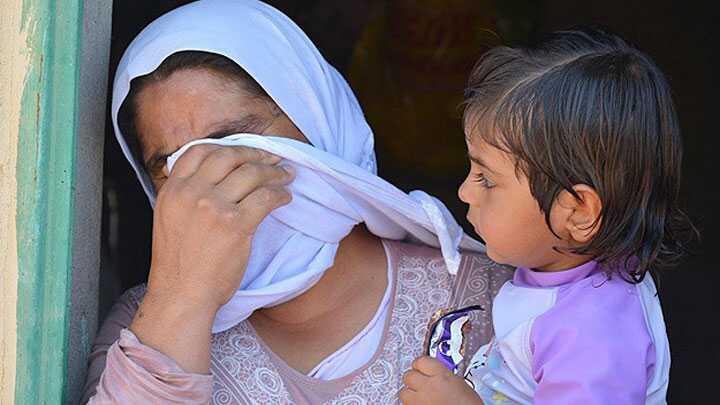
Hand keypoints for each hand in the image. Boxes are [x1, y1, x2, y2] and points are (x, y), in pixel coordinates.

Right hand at [130, 144, 293, 372]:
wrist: (181, 296)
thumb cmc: (179, 265)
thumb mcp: (170, 219)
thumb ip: (187, 195)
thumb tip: (217, 178)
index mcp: (172, 190)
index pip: (198, 151)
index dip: (226, 146)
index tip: (245, 151)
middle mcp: (191, 193)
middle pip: (229, 156)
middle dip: (255, 154)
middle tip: (273, 158)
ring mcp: (213, 207)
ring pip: (251, 173)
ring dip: (273, 172)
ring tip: (285, 176)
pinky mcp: (235, 224)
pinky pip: (265, 197)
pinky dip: (280, 194)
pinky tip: (285, 197)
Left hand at [400, 356, 482, 404]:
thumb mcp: (462, 386)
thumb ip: (447, 377)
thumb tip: (438, 375)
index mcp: (442, 376)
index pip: (422, 361)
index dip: (421, 365)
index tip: (422, 367)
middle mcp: (428, 386)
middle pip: (409, 375)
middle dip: (414, 379)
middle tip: (420, 383)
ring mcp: (419, 401)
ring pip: (403, 392)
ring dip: (410, 394)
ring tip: (420, 397)